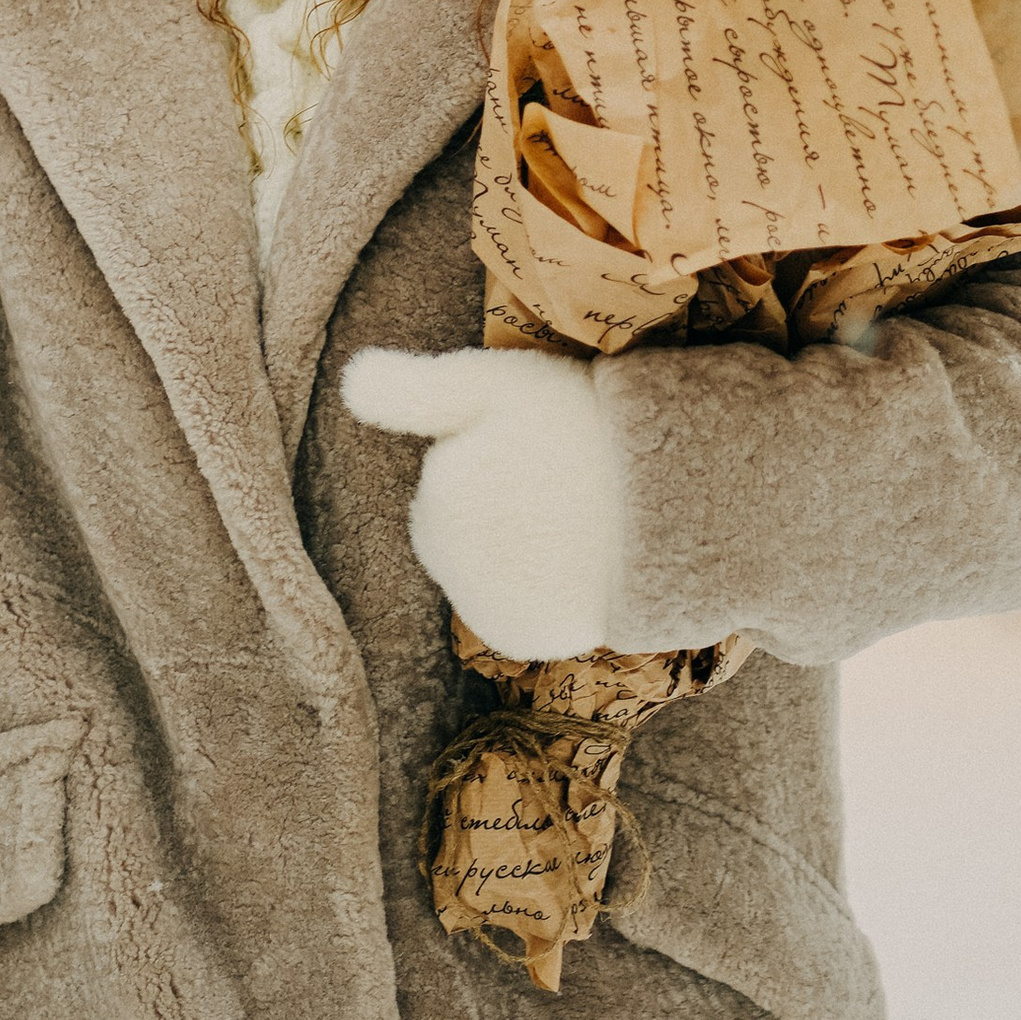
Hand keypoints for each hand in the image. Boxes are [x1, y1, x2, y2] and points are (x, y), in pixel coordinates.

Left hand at [341, 344, 620, 660]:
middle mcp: (449, 563)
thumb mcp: (492, 381)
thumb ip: (410, 387)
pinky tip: (569, 566)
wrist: (671, 503)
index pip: (443, 482)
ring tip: (569, 521)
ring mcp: (483, 608)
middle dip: (492, 506)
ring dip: (508, 550)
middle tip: (556, 483)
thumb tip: (349, 379)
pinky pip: (504, 613)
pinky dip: (529, 594)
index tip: (535, 448)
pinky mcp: (520, 640)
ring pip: (477, 571)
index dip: (488, 456)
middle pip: (452, 530)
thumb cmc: (581, 425)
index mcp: (439, 496)